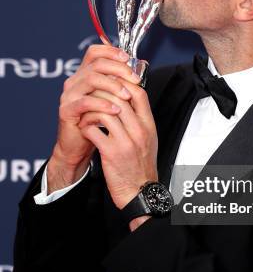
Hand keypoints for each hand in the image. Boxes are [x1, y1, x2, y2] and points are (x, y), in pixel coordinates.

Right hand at [48, 44, 140, 190]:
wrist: (79, 147)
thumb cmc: (97, 123)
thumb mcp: (110, 100)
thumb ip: (118, 84)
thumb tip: (139, 69)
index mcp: (85, 75)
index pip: (95, 52)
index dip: (111, 51)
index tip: (128, 59)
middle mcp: (75, 81)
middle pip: (96, 64)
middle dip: (119, 69)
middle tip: (135, 79)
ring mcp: (69, 95)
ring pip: (91, 79)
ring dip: (113, 86)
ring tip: (127, 96)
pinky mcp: (66, 110)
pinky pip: (85, 102)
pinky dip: (102, 104)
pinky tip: (115, 110)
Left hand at [77, 79, 157, 214]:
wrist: (140, 191)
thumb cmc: (141, 164)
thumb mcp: (148, 138)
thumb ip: (140, 119)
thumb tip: (128, 99)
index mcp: (149, 125)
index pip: (139, 93)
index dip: (123, 82)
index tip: (110, 81)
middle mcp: (139, 131)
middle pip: (120, 98)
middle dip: (102, 92)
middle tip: (91, 94)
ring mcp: (126, 141)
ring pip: (105, 111)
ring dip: (91, 109)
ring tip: (86, 112)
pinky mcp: (111, 153)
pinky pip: (94, 130)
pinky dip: (86, 125)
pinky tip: (84, 128)